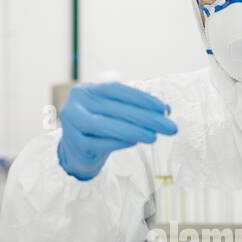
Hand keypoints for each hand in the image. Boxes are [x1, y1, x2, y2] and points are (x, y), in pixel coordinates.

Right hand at [57, 83, 177, 181]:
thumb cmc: (101, 128)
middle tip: (169, 127)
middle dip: (145, 118)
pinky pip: (98, 143)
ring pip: (104, 125)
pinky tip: (134, 142)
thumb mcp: (116, 114)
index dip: (140, 98)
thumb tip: (167, 109)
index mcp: (88, 90)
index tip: (163, 108)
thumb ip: (137, 109)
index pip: (116, 90)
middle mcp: (76, 104)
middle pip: (114, 108)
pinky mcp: (74, 144)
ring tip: (154, 137)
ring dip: (132, 130)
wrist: (77, 152)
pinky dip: (118, 142)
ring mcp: (72, 124)